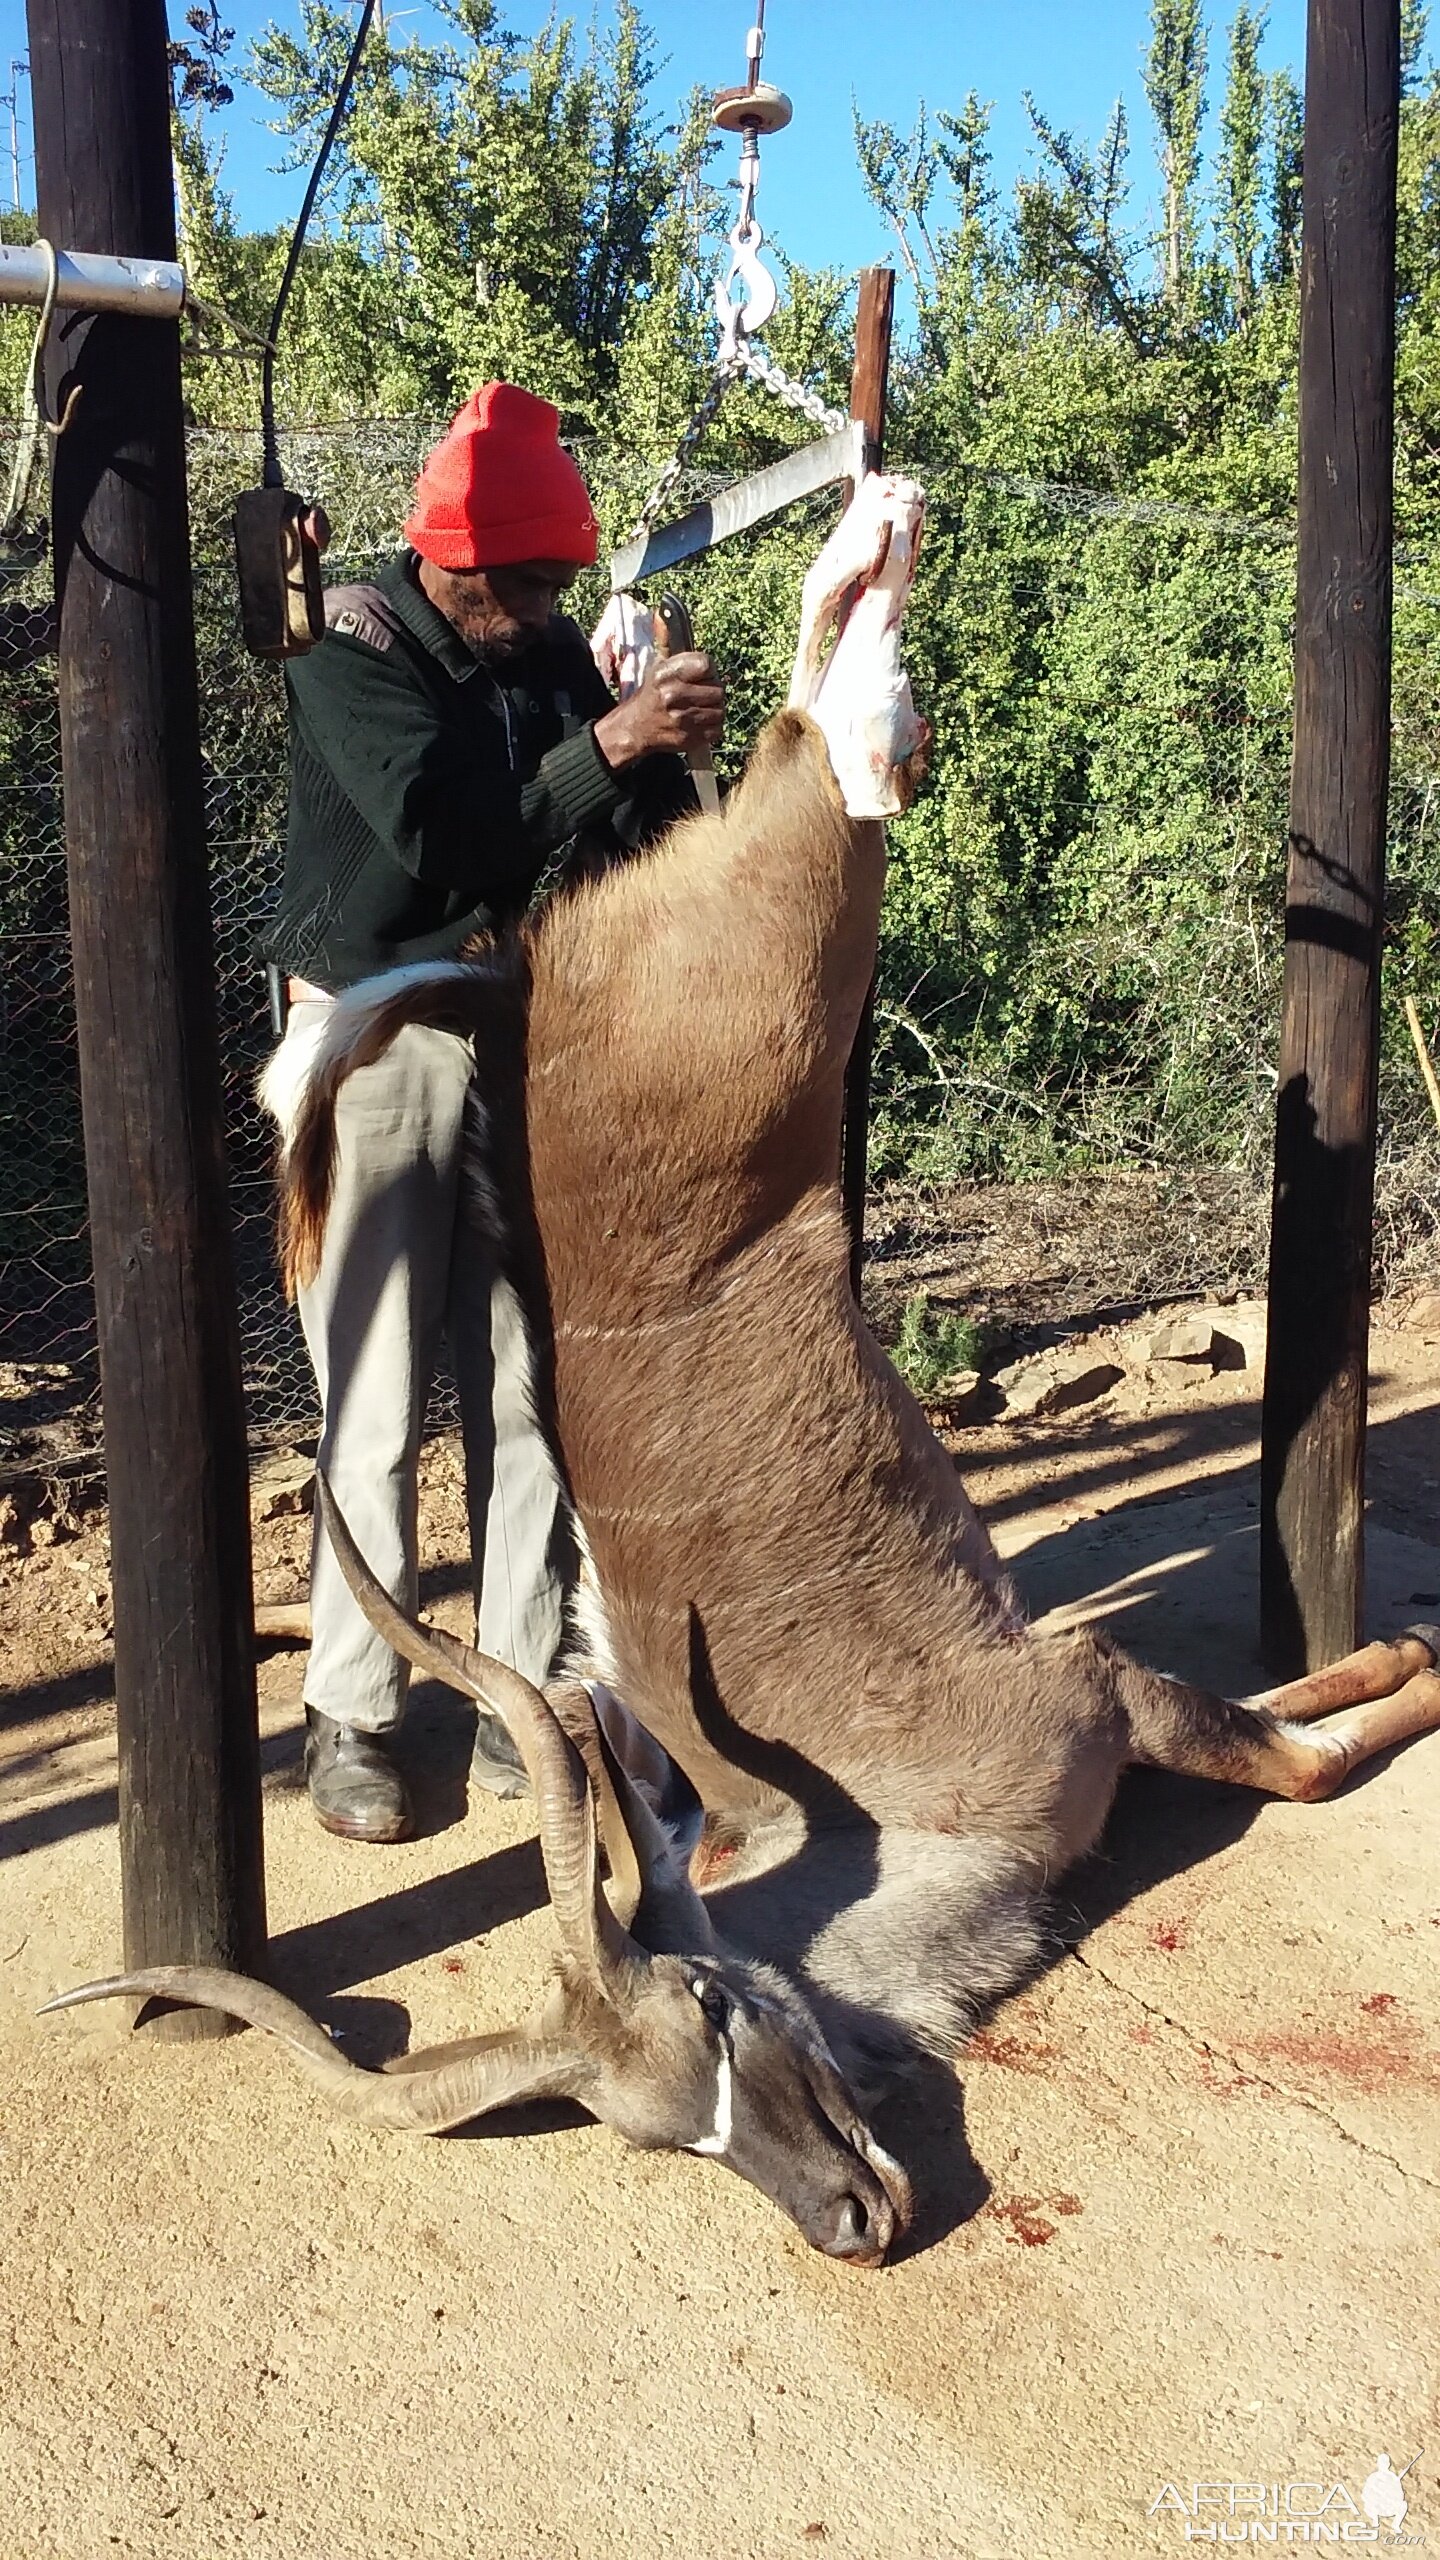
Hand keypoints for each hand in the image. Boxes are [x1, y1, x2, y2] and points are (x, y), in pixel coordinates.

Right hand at [593, 650, 725, 770]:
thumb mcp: (659, 669)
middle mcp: (672, 695)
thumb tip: (679, 630)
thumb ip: (678, 654)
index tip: (704, 676)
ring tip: (701, 710)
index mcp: (665, 674)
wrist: (635, 729)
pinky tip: (700, 723)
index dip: (710, 671)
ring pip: (720, 711)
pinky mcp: (687, 738)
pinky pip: (717, 730)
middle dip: (714, 692)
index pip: (706, 664)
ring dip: (714, 711)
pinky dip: (712, 728)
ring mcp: (681, 719)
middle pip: (718, 690)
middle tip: (703, 695)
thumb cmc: (653, 696)